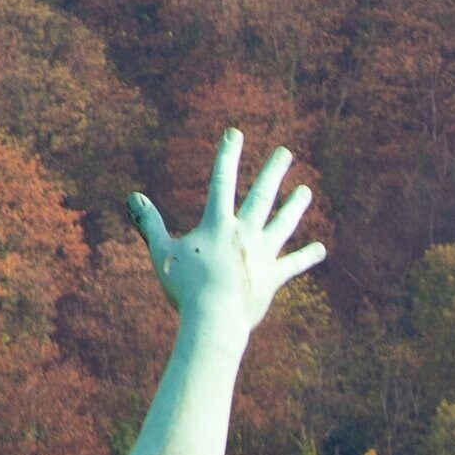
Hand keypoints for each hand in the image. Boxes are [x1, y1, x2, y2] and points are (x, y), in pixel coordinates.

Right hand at [129, 129, 327, 329]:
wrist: (214, 320)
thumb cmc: (185, 287)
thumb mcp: (162, 252)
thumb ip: (149, 223)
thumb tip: (133, 197)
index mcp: (218, 224)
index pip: (222, 181)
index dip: (228, 155)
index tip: (235, 133)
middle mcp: (245, 233)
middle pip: (262, 195)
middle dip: (274, 171)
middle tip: (285, 152)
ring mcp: (262, 254)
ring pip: (283, 223)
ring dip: (295, 206)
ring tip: (306, 191)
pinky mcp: (273, 277)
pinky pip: (293, 264)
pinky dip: (307, 257)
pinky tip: (321, 249)